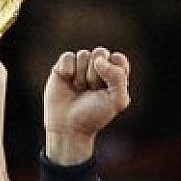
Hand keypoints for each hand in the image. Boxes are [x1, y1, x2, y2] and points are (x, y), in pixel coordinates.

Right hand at [44, 49, 129, 163]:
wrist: (68, 128)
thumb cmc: (93, 116)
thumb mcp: (117, 100)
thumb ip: (118, 76)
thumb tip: (98, 60)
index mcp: (113, 76)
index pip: (117, 59)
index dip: (112, 71)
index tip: (106, 89)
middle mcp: (97, 70)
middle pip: (100, 53)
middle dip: (95, 74)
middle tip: (90, 91)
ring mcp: (79, 68)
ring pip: (84, 55)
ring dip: (80, 75)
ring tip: (78, 89)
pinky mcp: (62, 69)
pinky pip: (68, 56)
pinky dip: (67, 69)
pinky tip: (67, 81)